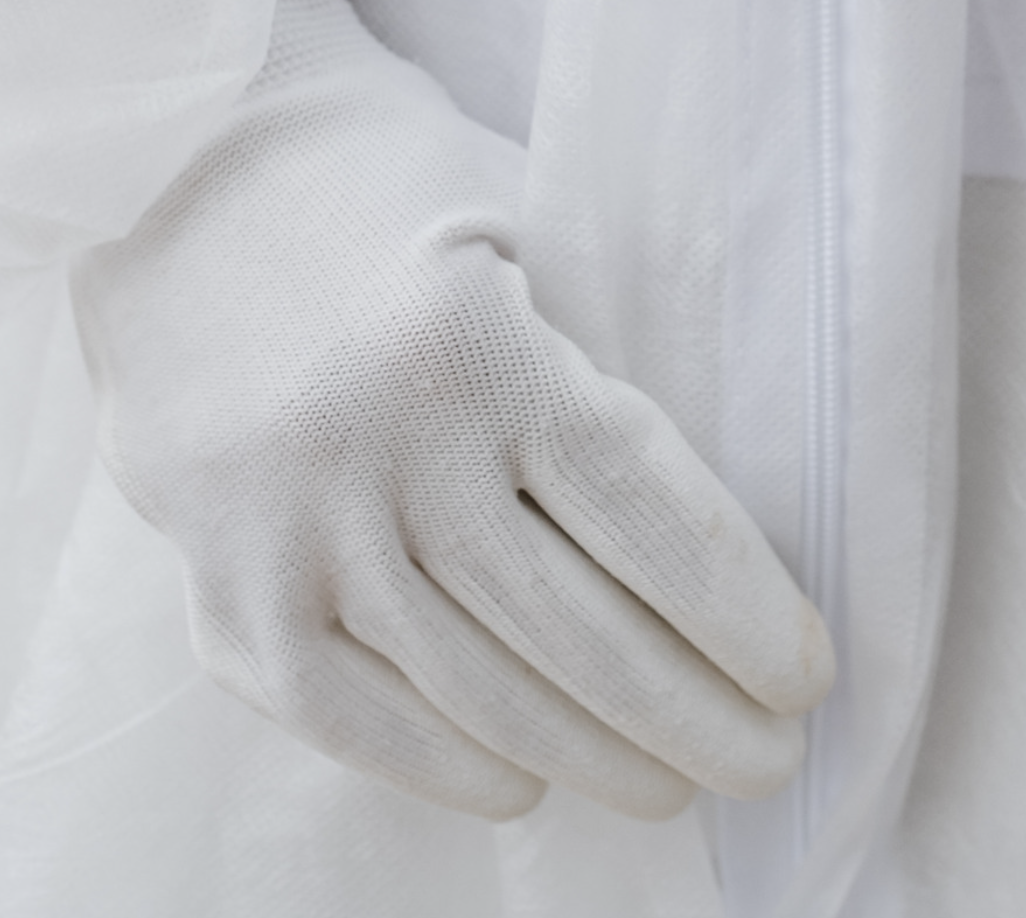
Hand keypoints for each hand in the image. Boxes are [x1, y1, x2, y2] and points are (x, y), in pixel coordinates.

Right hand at [70, 0, 831, 820]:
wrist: (179, 173)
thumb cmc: (398, 203)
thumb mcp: (529, 241)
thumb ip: (596, 383)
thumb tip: (707, 562)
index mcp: (479, 344)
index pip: (651, 522)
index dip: (744, 620)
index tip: (803, 677)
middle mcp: (380, 444)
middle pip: (581, 633)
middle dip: (696, 720)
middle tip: (767, 761)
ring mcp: (289, 528)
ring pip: (477, 692)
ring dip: (595, 759)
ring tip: (671, 783)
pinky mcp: (223, 583)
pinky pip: (347, 713)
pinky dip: (445, 763)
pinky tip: (523, 781)